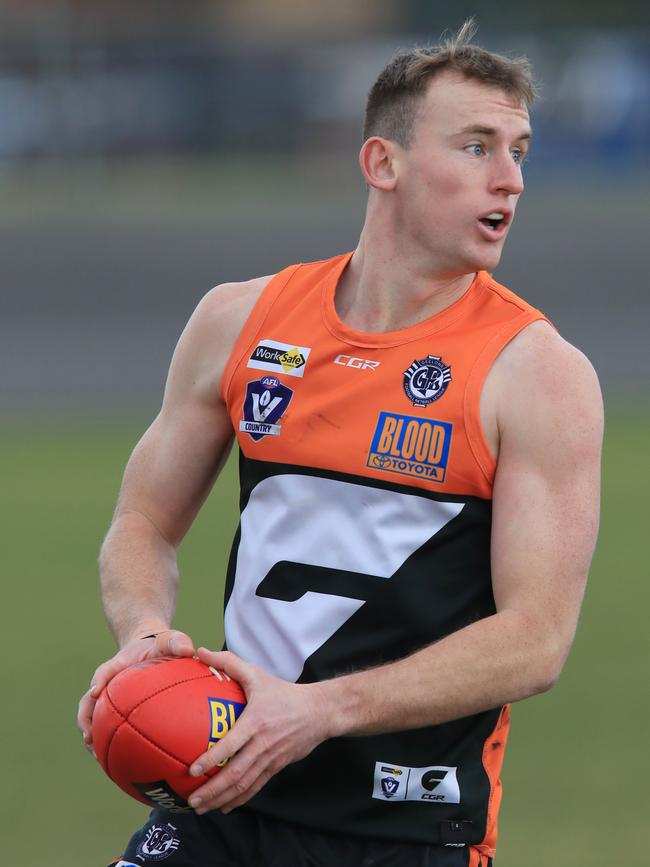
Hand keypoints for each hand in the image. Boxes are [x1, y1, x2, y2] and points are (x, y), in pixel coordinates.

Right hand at [77, 628, 194, 754]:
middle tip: (89, 737)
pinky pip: (108, 726)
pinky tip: (121, 760)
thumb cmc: (161, 646)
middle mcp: (108, 683)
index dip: (99, 680)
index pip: (105, 671)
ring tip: (97, 757)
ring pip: (92, 718)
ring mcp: (109, 698)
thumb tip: (189, 651)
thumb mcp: (171, 640)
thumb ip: (178, 642)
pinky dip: (110, 742)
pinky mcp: (115, 710)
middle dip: (86, 719)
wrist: (151, 648)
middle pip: (87, 702)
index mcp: (119, 665)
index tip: (95, 692)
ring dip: (92, 735)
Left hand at [186, 648, 331, 814]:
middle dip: (212, 790)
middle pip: (236, 773)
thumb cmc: (283, 692)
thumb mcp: (256, 674)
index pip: (232, 744)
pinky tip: (225, 806)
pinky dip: (240, 799)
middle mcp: (262, 744)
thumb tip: (200, 652)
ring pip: (244, 784)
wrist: (319, 711)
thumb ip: (228, 663)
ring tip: (201, 808)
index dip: (212, 758)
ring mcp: (270, 758)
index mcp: (256, 721)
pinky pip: (256, 786)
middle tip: (192, 800)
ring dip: (222, 799)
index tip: (193, 770)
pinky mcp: (277, 766)